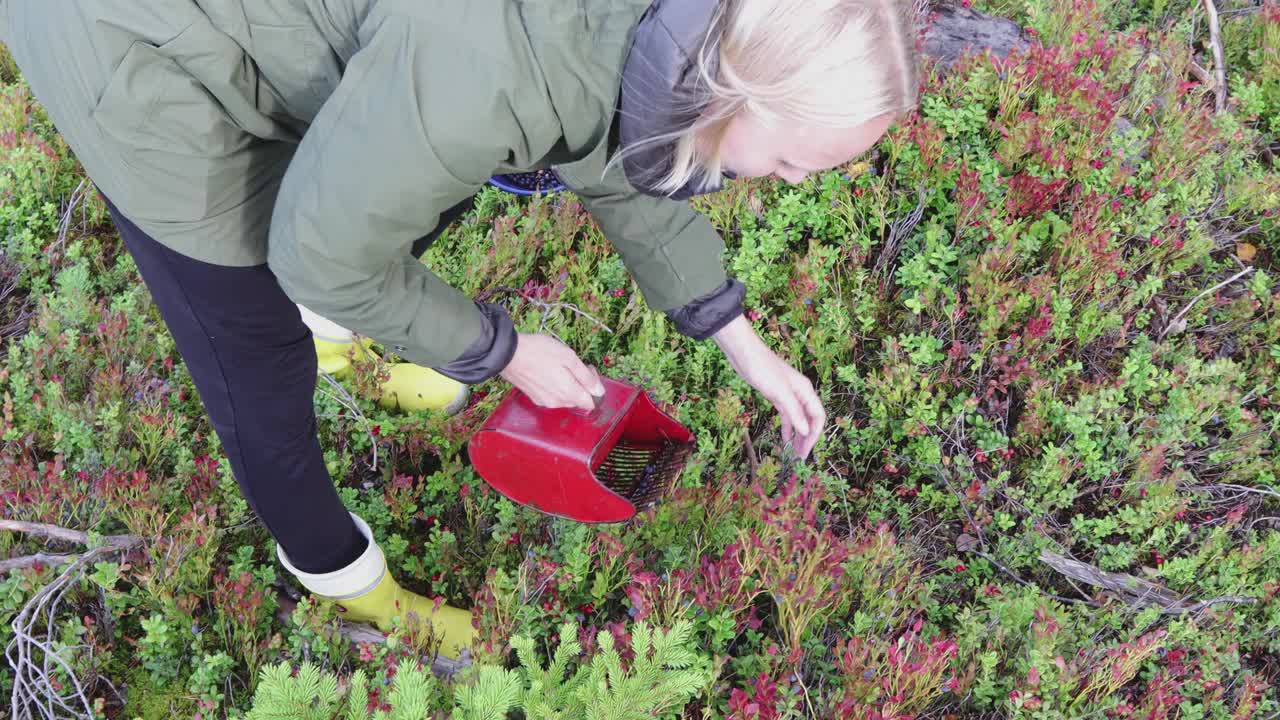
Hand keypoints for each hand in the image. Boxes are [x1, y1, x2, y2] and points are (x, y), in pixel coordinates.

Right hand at [499, 333, 603, 411]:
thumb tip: (599, 391)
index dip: (593, 386)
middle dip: (580, 384)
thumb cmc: (539, 352)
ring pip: (564, 398)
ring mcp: (544, 401)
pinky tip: (547, 371)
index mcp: (568, 393)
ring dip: (567, 385)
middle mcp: (557, 402)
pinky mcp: (534, 398)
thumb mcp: (568, 357)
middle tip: (573, 364)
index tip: (587, 369)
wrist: (508, 354)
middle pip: (578, 400)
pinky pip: (552, 395)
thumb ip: (586, 376)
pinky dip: (554, 386)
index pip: (591, 402)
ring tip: (558, 366)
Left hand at [712, 315, 825, 458]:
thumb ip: (794, 412)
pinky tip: (785, 439)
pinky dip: (787, 427)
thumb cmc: (763, 369)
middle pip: (810, 420)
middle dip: (807, 438)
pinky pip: (787, 415)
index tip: (805, 451)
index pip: (818, 417)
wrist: (744, 354)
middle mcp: (801, 393)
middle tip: (800, 457)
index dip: (814, 435)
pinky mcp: (777, 396)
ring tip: (794, 453)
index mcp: (806, 391)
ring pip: (799, 419)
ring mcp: (789, 395)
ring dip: (798, 435)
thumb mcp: (780, 393)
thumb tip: (806, 432)